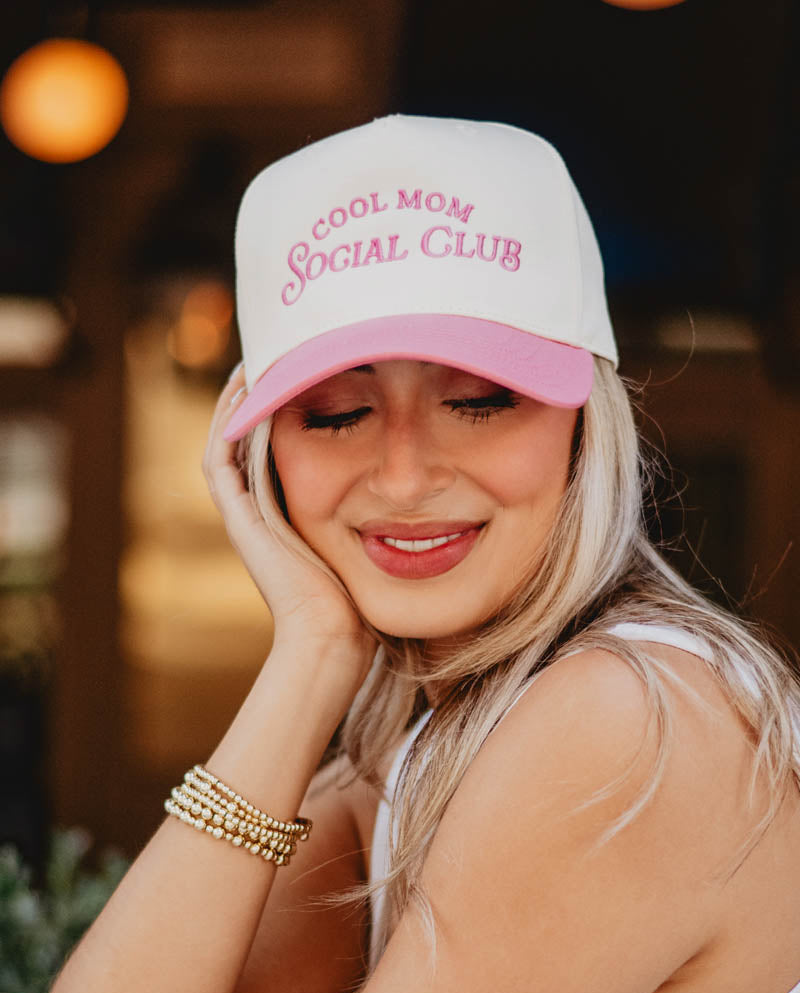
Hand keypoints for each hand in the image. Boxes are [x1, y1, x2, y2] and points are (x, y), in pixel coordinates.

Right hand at [203, 365, 378, 683]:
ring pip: (224, 443)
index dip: (274, 412)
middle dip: (252, 399)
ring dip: (235, 403)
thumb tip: (412, 490)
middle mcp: (255, 512)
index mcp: (280, 515)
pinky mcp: (237, 520)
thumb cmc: (354, 599)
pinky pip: (221, 460)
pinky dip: (227, 425)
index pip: (268, 450)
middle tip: (267, 357)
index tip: (295, 375)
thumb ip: (369, 515)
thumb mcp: (361, 541)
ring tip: (252, 363)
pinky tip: (245, 392)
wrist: (330, 633)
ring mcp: (242, 516)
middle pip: (242, 440)